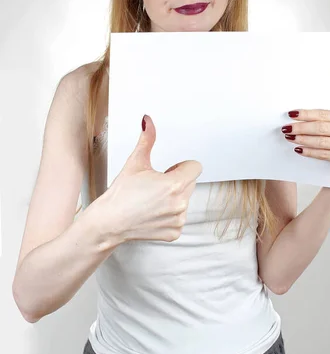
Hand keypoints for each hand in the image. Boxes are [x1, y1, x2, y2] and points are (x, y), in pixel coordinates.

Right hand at [96, 114, 202, 243]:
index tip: (167, 171)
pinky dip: (169, 214)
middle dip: (177, 181)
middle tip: (155, 186)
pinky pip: (180, 217)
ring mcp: (178, 220)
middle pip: (191, 183)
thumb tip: (148, 121)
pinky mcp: (174, 232)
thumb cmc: (120, 195)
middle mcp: (180, 204)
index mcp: (174, 185)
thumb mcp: (135, 162)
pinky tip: (153, 212)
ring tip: (152, 200)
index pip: (195, 167)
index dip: (180, 166)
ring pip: (186, 200)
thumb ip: (147, 139)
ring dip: (174, 198)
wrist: (109, 222)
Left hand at [282, 109, 329, 188]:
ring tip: (290, 138)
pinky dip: (309, 152)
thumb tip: (297, 117)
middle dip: (301, 127)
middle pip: (322, 127)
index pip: (324, 114)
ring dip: (303, 139)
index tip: (291, 114)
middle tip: (287, 128)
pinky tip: (299, 149)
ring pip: (322, 141)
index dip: (306, 114)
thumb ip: (322, 122)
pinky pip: (324, 154)